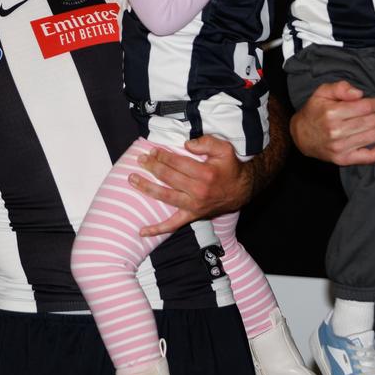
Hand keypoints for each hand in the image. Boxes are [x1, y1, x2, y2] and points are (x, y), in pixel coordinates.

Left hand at [129, 136, 249, 235]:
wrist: (241, 190)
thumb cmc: (229, 168)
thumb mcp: (224, 149)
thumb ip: (206, 142)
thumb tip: (186, 144)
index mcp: (205, 174)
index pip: (176, 162)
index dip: (162, 156)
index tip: (153, 151)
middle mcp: (198, 191)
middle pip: (168, 177)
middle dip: (152, 166)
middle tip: (141, 160)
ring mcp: (193, 206)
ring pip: (164, 196)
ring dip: (146, 187)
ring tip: (132, 179)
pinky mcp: (192, 215)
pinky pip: (173, 225)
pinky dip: (157, 229)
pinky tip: (143, 231)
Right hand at [290, 80, 374, 164]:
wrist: (300, 136)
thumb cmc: (314, 112)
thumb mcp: (321, 93)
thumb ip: (340, 88)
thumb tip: (359, 93)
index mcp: (331, 113)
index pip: (365, 107)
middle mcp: (336, 131)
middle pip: (372, 121)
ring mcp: (340, 147)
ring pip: (374, 136)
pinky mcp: (344, 159)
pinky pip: (370, 156)